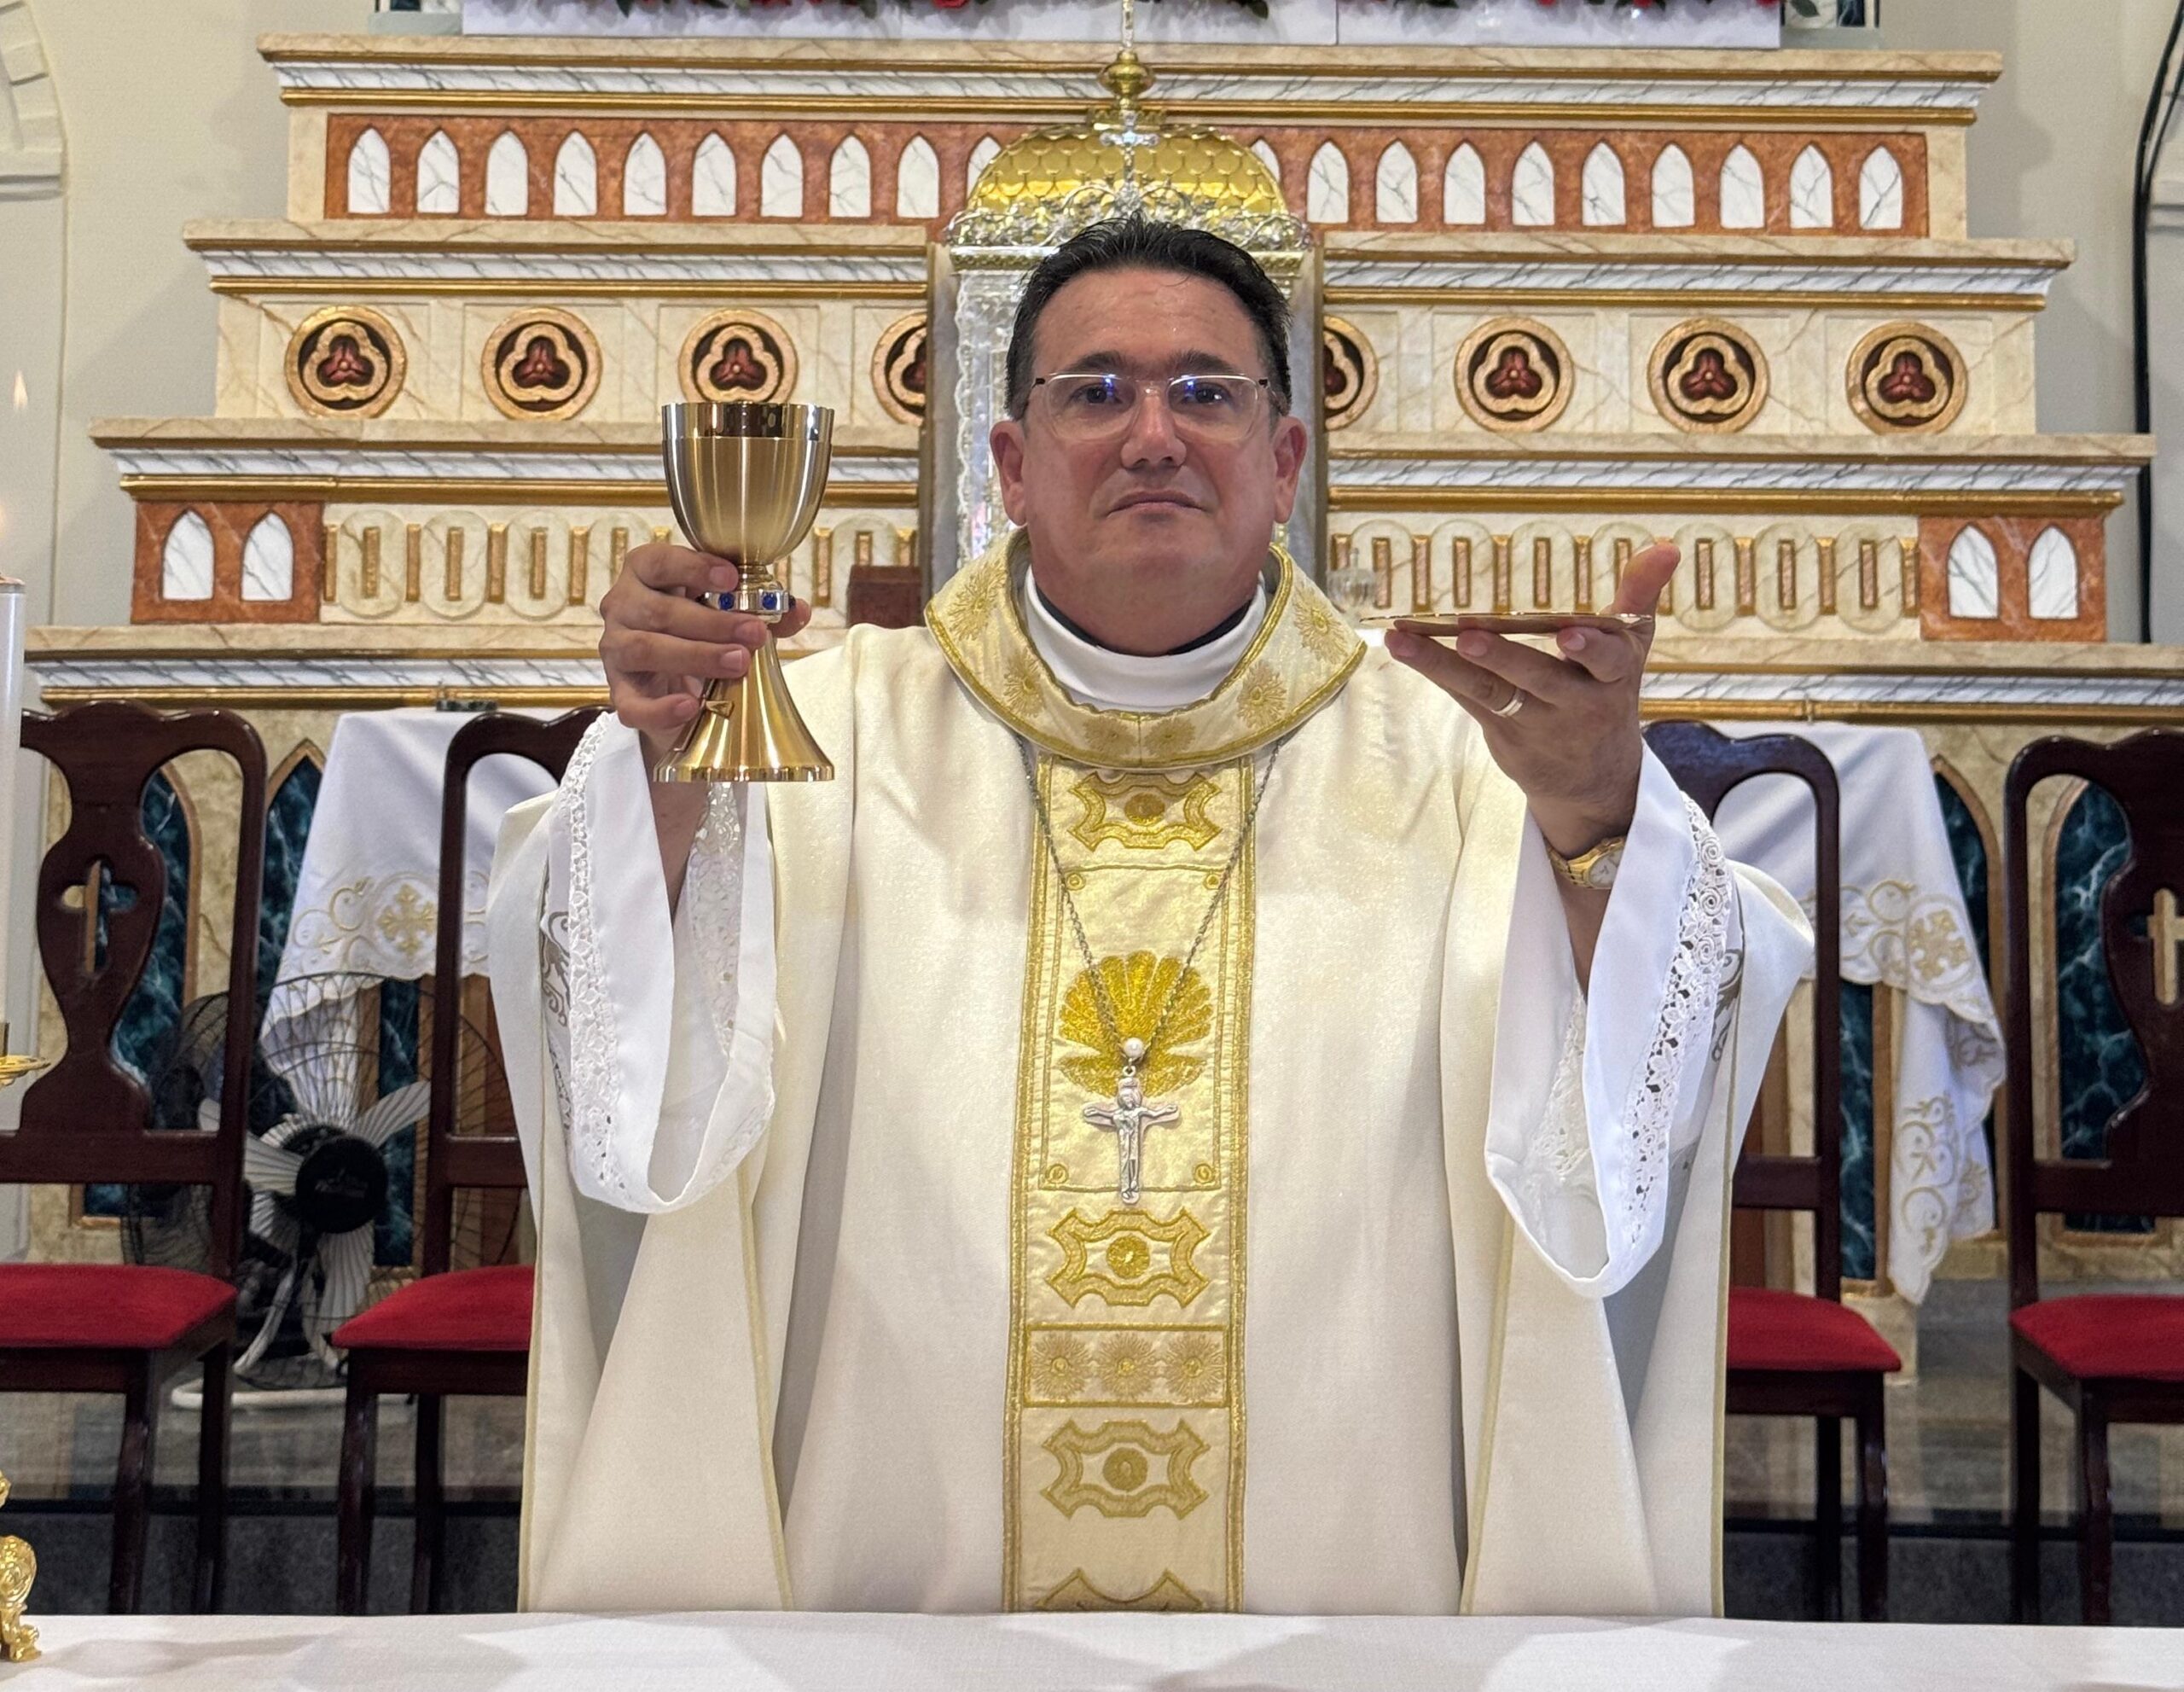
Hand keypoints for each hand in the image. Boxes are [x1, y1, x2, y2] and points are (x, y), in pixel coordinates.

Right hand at [599, 541, 814, 764]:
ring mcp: (615, 650)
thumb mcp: (728, 612)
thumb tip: (799, 610)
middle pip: (659, 611)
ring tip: (739, 662)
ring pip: (645, 649)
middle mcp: (622, 607)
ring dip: (696, 656)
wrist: (676, 682)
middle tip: (755, 632)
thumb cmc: (698, 630)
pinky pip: (631, 703)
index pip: (658, 561)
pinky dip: (660, 708)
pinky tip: (690, 706)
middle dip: (712, 622)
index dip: (693, 568)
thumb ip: (763, 609)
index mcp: (645, 574)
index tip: (732, 579)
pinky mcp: (620, 691)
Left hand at [1384, 543, 1677, 856]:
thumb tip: (1665, 546)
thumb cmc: (1608, 694)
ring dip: (1444, 664)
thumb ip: (1639, 597)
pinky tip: (1402, 645)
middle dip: (1505, 657)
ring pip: (1488, 691)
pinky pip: (1466, 699)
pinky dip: (1435, 672)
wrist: (1595, 781)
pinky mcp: (1502, 736)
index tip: (1568, 634)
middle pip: (1538, 678)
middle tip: (1470, 635)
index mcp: (1614, 678)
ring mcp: (1535, 725)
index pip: (1608, 661)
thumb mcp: (1631, 651)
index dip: (1590, 649)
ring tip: (1405, 639)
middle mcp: (1576, 705)